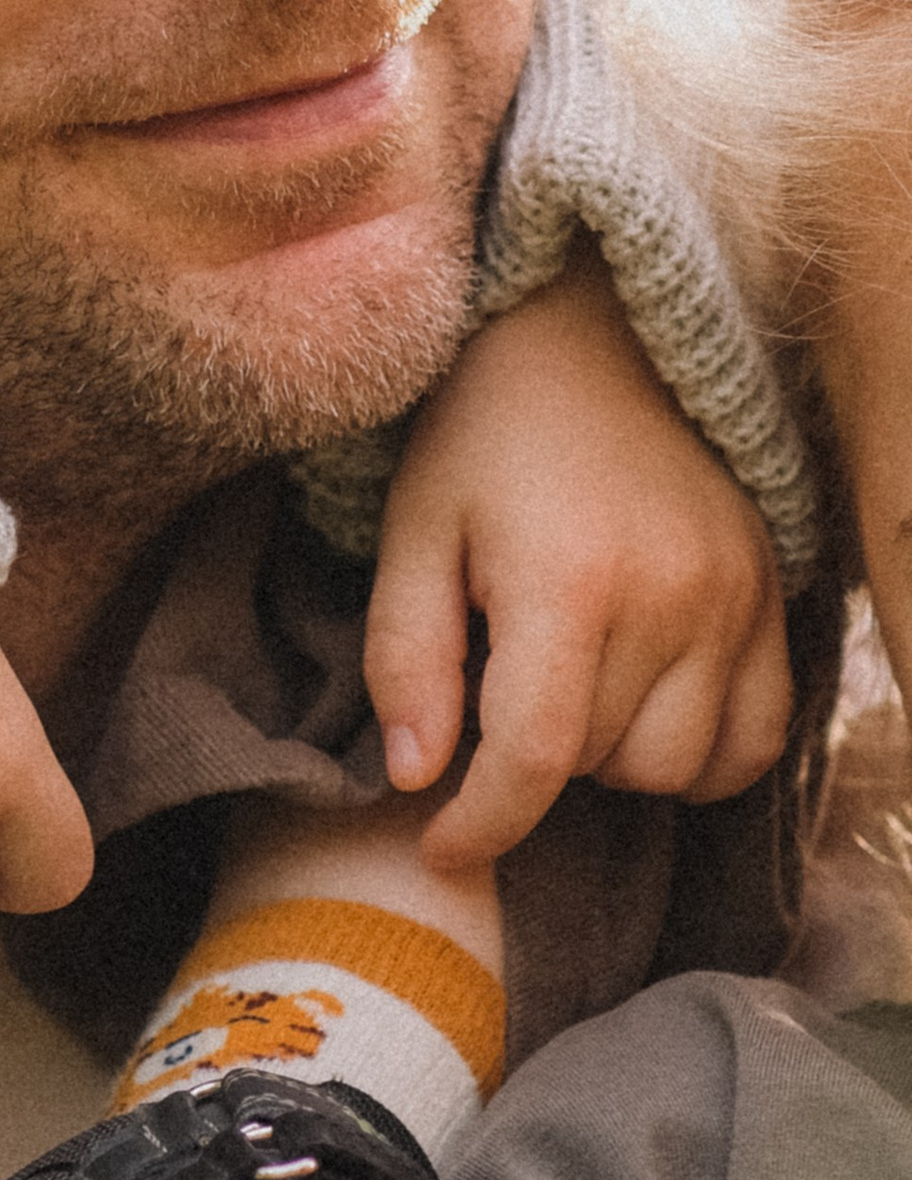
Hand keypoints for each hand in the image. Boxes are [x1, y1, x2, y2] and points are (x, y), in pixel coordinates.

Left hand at [364, 244, 790, 876]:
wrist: (592, 334)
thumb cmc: (485, 430)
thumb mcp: (414, 525)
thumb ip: (404, 655)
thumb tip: (415, 776)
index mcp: (568, 577)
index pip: (535, 758)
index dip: (482, 825)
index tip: (438, 845)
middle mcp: (672, 595)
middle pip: (601, 768)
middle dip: (533, 758)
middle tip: (496, 686)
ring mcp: (738, 599)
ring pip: (678, 771)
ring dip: (612, 757)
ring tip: (565, 681)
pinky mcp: (775, 598)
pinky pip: (755, 743)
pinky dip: (699, 754)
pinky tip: (642, 704)